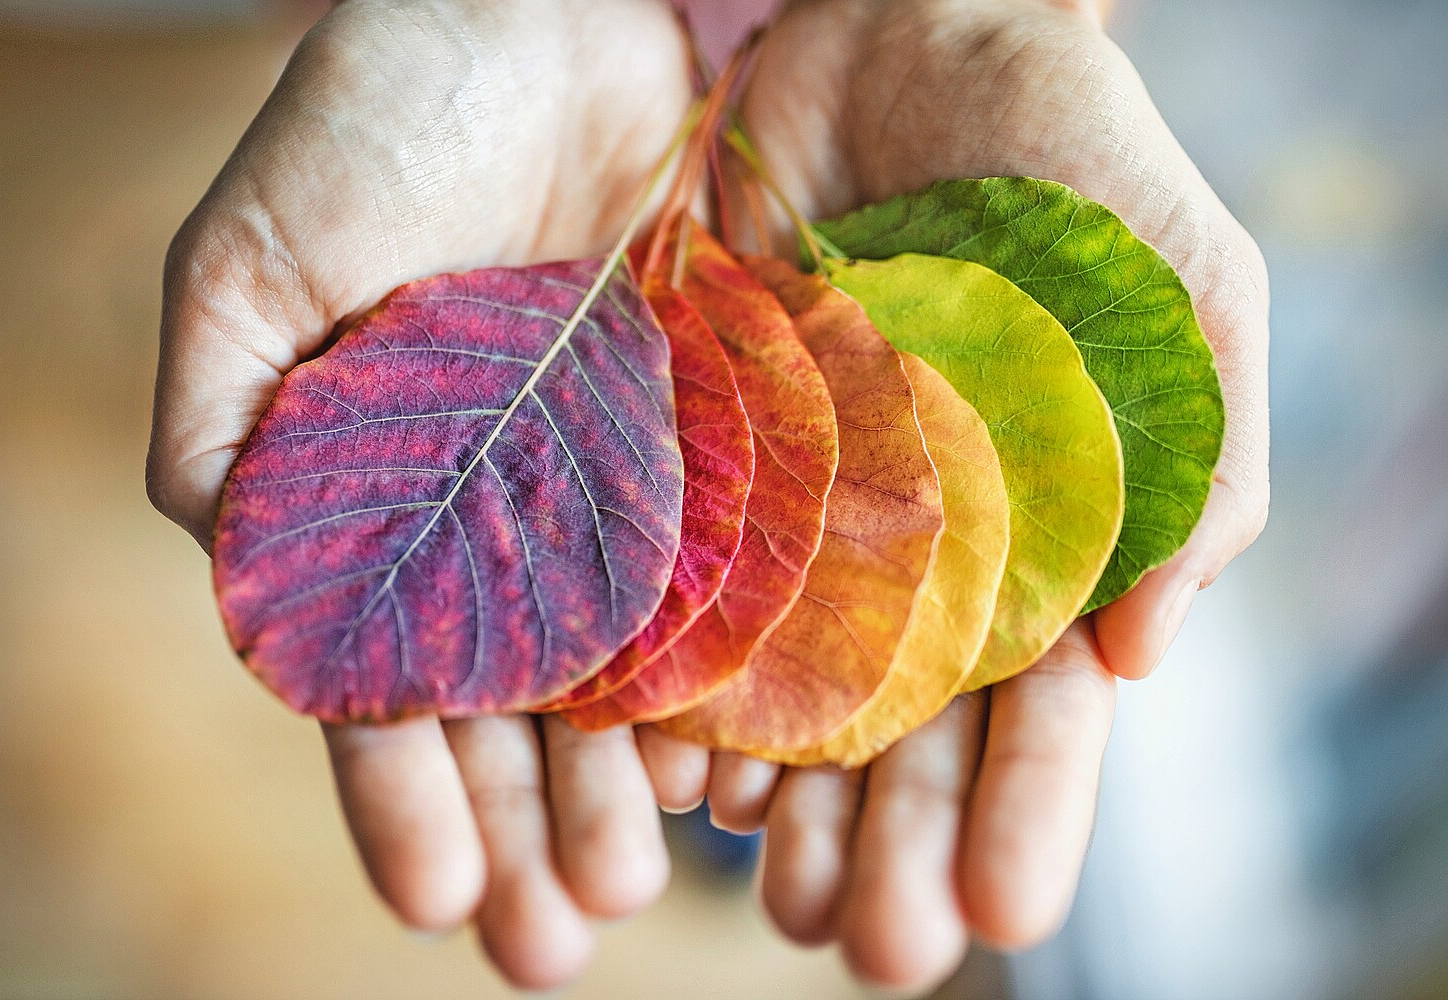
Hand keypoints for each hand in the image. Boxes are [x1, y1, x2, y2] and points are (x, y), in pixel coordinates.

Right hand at [146, 0, 691, 987]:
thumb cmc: (388, 114)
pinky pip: (750, 573)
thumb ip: (226, 425)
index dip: (403, 792)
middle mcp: (514, 520)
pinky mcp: (738, 441)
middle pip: (522, 712)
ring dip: (638, 782)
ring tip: (650, 881)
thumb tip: (235, 586)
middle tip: (558, 935)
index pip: (389, 682)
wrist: (563, 12)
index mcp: (390, 505)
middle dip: (532, 825)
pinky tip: (756, 754)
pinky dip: (748, 664)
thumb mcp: (259, 261)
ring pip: (637, 670)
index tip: (435, 894)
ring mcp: (634, 489)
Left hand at [650, 0, 1270, 990]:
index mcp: (1037, 538)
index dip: (1028, 812)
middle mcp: (911, 551)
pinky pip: (681, 587)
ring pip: (783, 687)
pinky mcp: (699, 456)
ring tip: (760, 893)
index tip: (1004, 912)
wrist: (904, 39)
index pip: (1038, 707)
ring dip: (776, 798)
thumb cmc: (1064, 162)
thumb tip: (1143, 650)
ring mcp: (798, 512)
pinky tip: (665, 758)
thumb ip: (1190, 457)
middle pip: (901, 731)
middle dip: (892, 842)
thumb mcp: (1174, 293)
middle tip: (867, 943)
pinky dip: (673, 674)